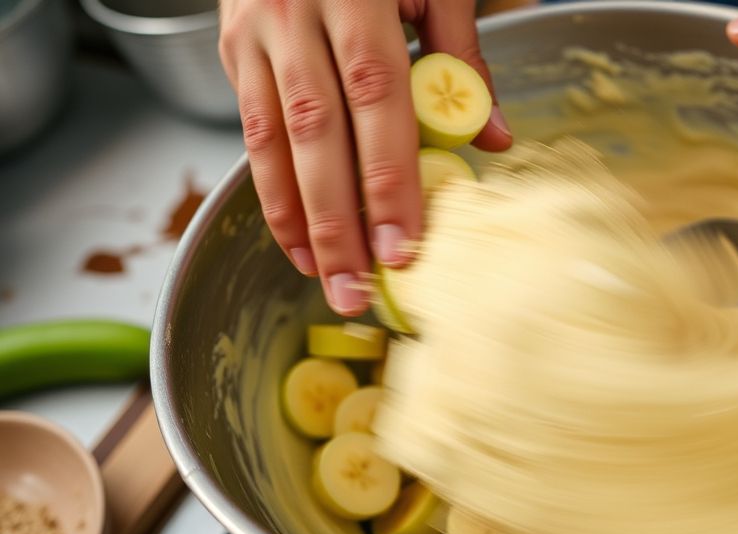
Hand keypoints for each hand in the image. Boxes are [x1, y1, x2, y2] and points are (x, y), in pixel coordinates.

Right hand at [218, 0, 512, 315]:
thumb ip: (461, 55)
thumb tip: (493, 138)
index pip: (376, 100)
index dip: (389, 178)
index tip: (404, 245)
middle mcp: (293, 12)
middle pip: (317, 133)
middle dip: (339, 220)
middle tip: (360, 290)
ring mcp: (253, 30)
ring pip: (273, 141)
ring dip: (299, 220)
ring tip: (327, 280)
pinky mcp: (232, 46)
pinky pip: (250, 130)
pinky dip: (271, 191)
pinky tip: (296, 238)